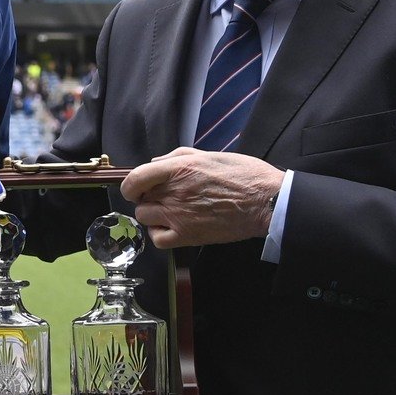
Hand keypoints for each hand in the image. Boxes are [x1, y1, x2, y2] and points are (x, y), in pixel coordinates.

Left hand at [121, 146, 283, 247]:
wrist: (265, 202)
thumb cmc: (244, 175)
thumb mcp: (210, 155)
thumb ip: (178, 157)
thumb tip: (155, 163)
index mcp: (178, 168)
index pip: (135, 177)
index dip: (130, 184)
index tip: (135, 186)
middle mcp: (173, 192)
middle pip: (140, 197)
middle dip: (147, 196)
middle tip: (163, 197)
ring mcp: (178, 216)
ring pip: (144, 217)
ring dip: (152, 214)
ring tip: (168, 212)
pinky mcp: (187, 236)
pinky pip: (157, 239)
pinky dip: (159, 234)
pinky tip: (170, 228)